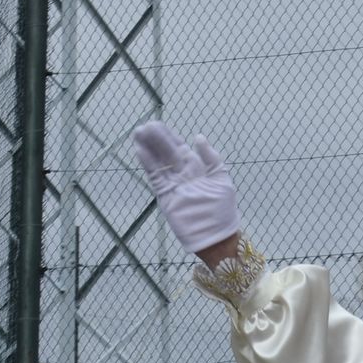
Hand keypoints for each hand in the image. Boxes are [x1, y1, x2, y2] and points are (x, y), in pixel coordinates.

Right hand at [133, 120, 240, 260]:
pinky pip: (155, 177)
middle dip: (157, 139)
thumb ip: (211, 158)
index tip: (158, 124)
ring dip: (149, 147)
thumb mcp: (221, 180)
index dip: (170, 136)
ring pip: (159, 163)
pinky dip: (148, 164)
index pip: (180, 148)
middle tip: (146, 125)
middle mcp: (182, 175)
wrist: (217, 238)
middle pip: (167, 153)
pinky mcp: (165, 196)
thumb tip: (198, 137)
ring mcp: (173, 185)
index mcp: (197, 170)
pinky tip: (140, 150)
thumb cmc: (223, 211)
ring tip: (139, 132)